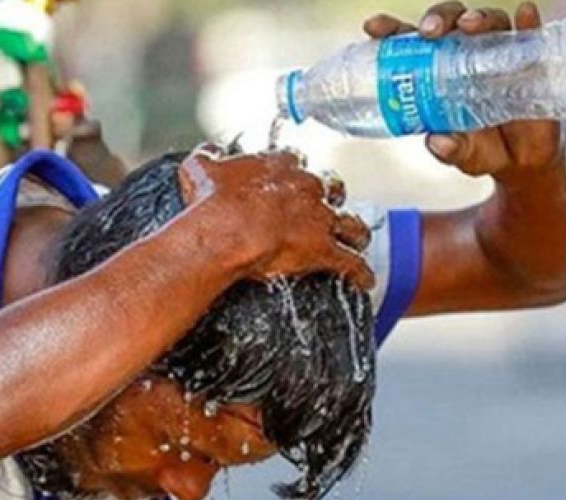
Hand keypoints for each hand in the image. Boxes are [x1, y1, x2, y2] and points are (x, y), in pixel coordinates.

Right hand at [177, 145, 374, 289]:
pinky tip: (364, 280)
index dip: (295, 172)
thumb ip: (208, 158)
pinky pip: (351, 263)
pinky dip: (360, 272)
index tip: (291, 179)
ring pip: (351, 223)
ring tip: (357, 239)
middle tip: (325, 206)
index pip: (296, 161)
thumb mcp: (200, 169)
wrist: (224, 233)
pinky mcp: (324, 250)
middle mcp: (307, 187)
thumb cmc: (213, 203)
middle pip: (331, 187)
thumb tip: (208, 153)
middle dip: (331, 197)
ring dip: (355, 232)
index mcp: (280, 166)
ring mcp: (319, 219)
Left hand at [364, 2, 563, 179]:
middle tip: (429, 32)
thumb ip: (450, 150)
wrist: (521, 161)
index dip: (391, 31)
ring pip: (487, 22)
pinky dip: (527, 22)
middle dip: (437, 19)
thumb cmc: (481, 149)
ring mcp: (497, 54)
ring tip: (469, 26)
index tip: (374, 27)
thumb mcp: (463, 155)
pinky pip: (529, 35)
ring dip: (478, 18)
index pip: (409, 43)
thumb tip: (438, 142)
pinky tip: (525, 13)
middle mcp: (465, 55)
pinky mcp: (529, 60)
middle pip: (448, 22)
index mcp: (435, 71)